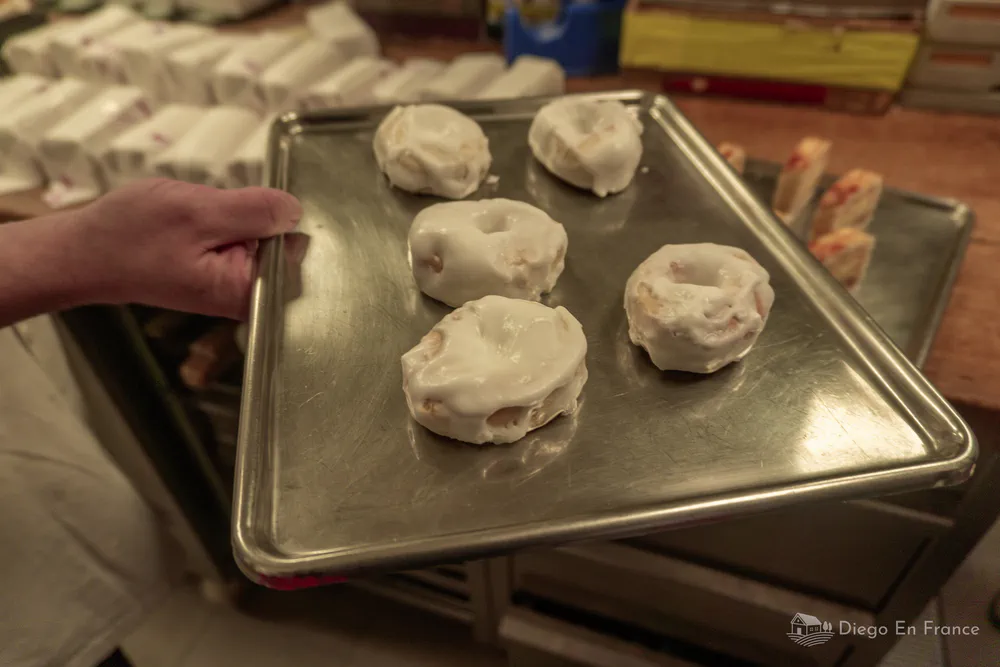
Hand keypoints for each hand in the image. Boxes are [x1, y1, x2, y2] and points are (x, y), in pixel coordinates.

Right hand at [74, 179, 301, 319]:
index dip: (287, 222)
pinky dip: (231, 218)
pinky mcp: (224, 267)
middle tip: (223, 207)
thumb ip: (252, 211)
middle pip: (287, 244)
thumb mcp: (197, 212)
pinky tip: (205, 216)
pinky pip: (245, 235)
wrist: (84, 251)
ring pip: (265, 235)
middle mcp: (248, 294)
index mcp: (247, 291)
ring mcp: (236, 282)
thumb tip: (295, 210)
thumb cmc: (132, 236)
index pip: (299, 256)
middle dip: (263, 216)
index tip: (262, 206)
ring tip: (210, 210)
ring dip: (244, 214)